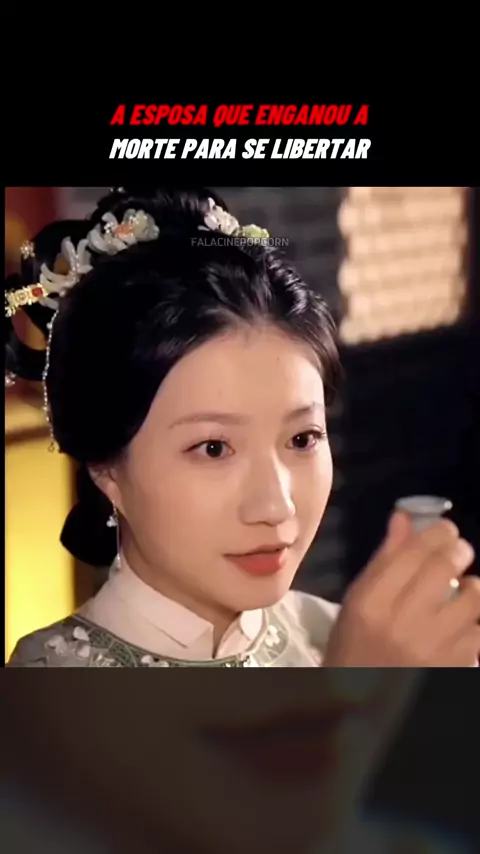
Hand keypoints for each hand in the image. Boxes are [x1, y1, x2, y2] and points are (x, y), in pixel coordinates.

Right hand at [323, 512, 479, 666]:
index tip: (445, 529)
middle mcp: (403, 623)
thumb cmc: (354, 650)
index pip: (413, 553)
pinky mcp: (457, 665)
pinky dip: (475, 620)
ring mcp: (434, 647)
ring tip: (465, 589)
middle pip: (444, 567)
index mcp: (371, 604)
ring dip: (473, 586)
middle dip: (458, 551)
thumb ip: (384, 561)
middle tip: (459, 551)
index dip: (436, 533)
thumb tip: (404, 518)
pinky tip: (464, 621)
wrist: (360, 708)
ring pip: (473, 597)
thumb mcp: (357, 604)